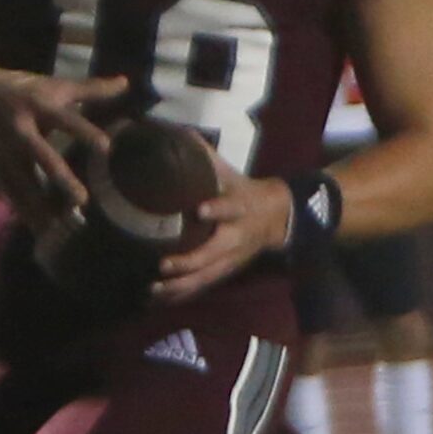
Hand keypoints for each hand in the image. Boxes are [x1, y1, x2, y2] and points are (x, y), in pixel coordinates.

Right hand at [0, 67, 129, 228]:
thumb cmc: (21, 89)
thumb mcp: (53, 85)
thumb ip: (91, 89)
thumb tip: (126, 82)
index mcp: (39, 105)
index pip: (66, 120)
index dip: (84, 131)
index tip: (106, 146)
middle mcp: (21, 129)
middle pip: (42, 156)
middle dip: (60, 178)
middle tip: (82, 201)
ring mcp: (5, 149)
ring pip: (24, 182)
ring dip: (42, 207)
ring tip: (62, 231)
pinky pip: (11, 193)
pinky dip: (25, 213)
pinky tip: (41, 233)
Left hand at [153, 156, 290, 303]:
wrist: (278, 218)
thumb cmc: (245, 191)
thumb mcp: (231, 173)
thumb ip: (205, 157)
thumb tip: (177, 132)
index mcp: (239, 208)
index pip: (230, 208)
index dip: (218, 209)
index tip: (200, 209)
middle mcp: (235, 237)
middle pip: (213, 253)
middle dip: (189, 262)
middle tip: (163, 265)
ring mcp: (230, 259)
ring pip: (205, 277)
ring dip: (179, 286)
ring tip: (153, 290)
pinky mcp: (225, 272)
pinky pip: (201, 287)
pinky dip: (180, 295)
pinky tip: (157, 301)